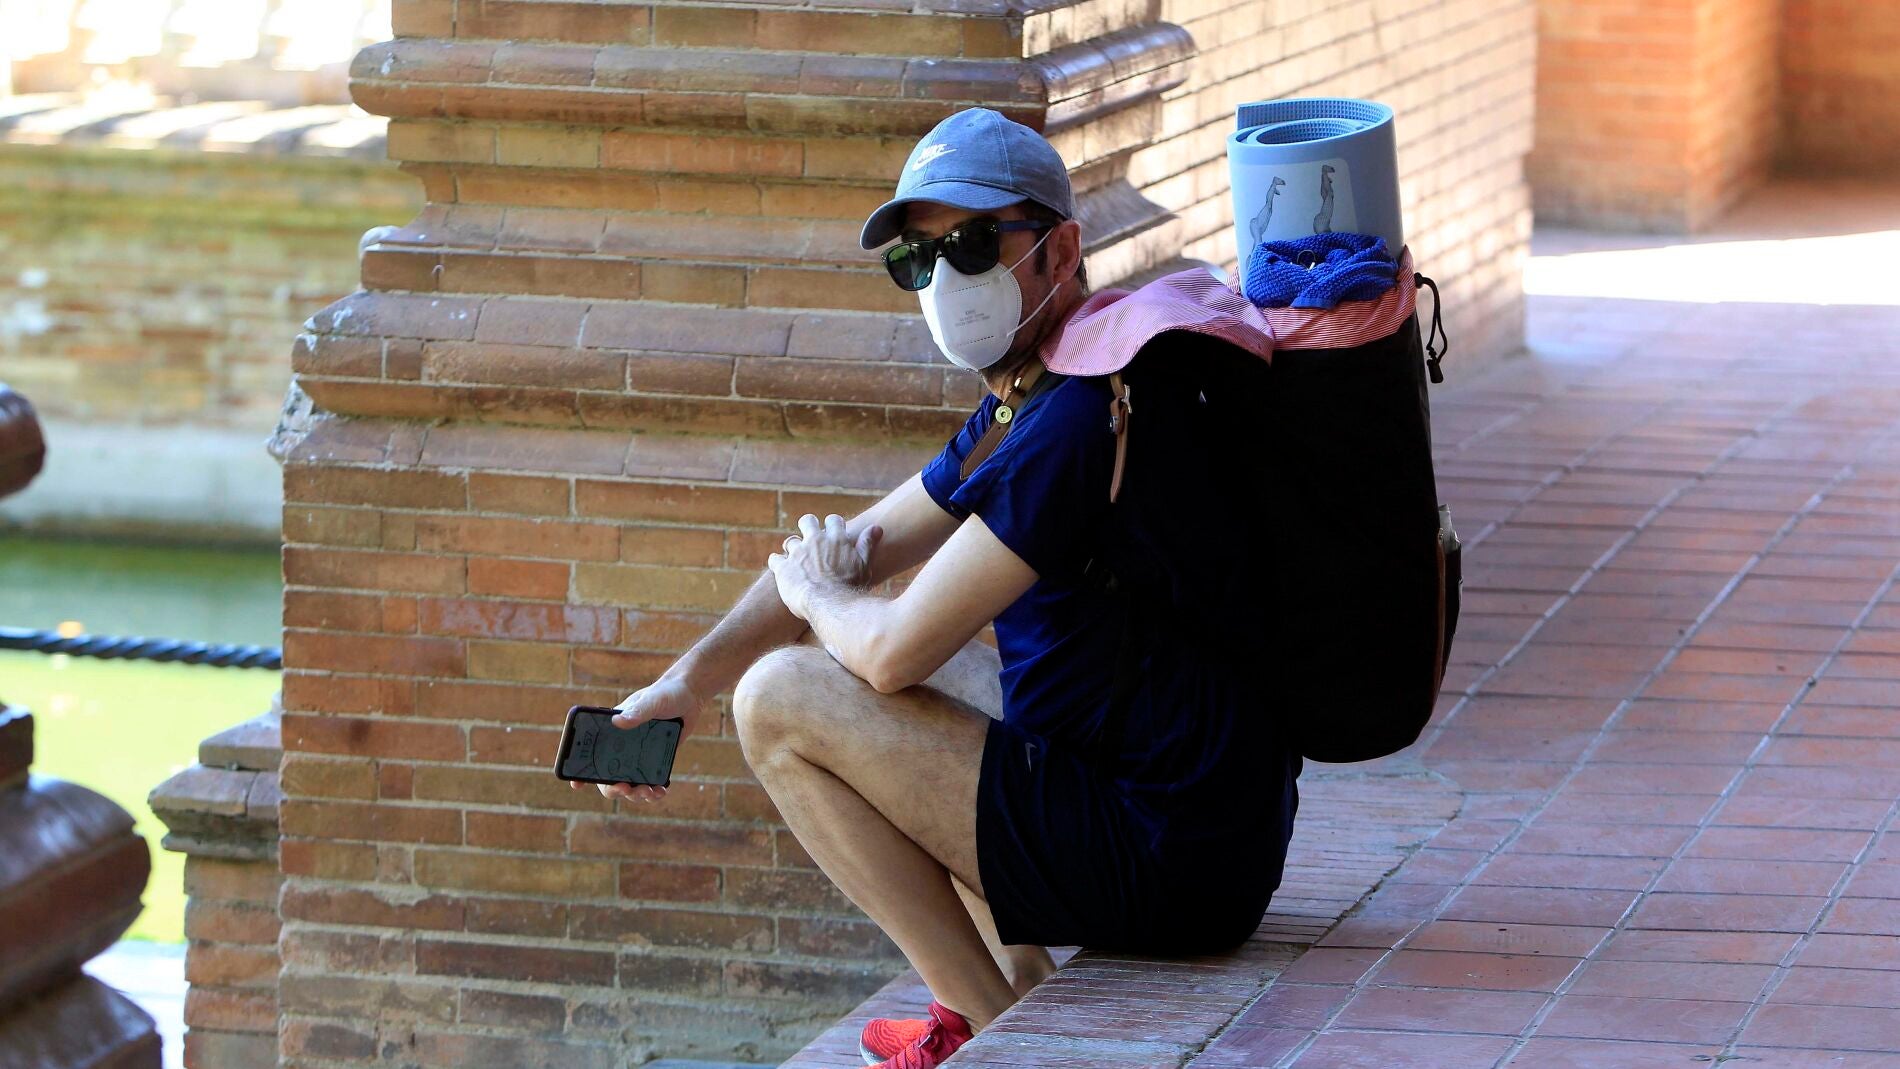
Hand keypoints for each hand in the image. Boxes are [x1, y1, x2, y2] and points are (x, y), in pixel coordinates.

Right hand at [569, 674, 701, 804]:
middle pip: (608, 777)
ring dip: (635, 794)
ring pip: (629, 785)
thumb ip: (637, 712)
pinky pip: (649, 783)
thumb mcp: (651, 701)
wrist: (690, 696)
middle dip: (613, 788)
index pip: (590, 753)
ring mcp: (638, 756)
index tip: (577, 784)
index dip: (581, 771)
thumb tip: (618, 722)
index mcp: (612, 731)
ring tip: (649, 791)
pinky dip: (653, 792)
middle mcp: (621, 747)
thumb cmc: (665, 693)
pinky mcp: (654, 761)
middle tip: (625, 787)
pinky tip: (660, 792)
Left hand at [767, 513, 880, 619]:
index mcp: (836, 539)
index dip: (832, 525)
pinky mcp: (783, 568)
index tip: (832, 533)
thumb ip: (867, 544)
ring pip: (790, 541)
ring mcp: (797, 553)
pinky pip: (775, 559)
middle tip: (810, 538)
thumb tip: (877, 527)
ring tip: (796, 560)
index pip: (833, 520)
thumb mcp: (864, 565)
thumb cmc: (851, 587)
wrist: (829, 605)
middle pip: (807, 521)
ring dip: (792, 549)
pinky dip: (777, 563)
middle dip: (807, 527)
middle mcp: (815, 541)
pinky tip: (781, 571)